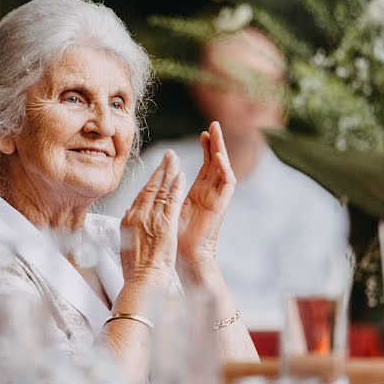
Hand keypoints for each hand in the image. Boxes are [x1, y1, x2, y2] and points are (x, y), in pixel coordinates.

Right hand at [120, 150, 184, 285]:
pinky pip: (171, 200)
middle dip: (160, 170)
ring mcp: (151, 218)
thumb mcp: (126, 244)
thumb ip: (130, 229)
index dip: (150, 181)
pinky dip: (175, 187)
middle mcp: (138, 215)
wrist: (142, 280)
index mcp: (128, 220)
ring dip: (169, 173)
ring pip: (160, 190)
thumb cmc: (136, 269)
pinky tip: (181, 176)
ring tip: (175, 160)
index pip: (141, 195)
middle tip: (168, 156)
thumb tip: (130, 219)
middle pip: (150, 187)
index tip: (157, 171)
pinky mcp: (165, 224)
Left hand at [178, 122, 236, 275]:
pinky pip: (227, 184)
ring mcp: (216, 200)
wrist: (185, 258)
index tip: (202, 134)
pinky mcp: (221, 207)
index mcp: (198, 194)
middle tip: (213, 125)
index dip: (205, 149)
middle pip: (215, 163)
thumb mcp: (168, 211)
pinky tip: (219, 156)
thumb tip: (156, 186)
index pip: (204, 166)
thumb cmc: (175, 239)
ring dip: (221, 150)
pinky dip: (225, 169)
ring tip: (217, 132)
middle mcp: (209, 195)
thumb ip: (166, 195)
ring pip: (222, 169)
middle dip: (214, 143)